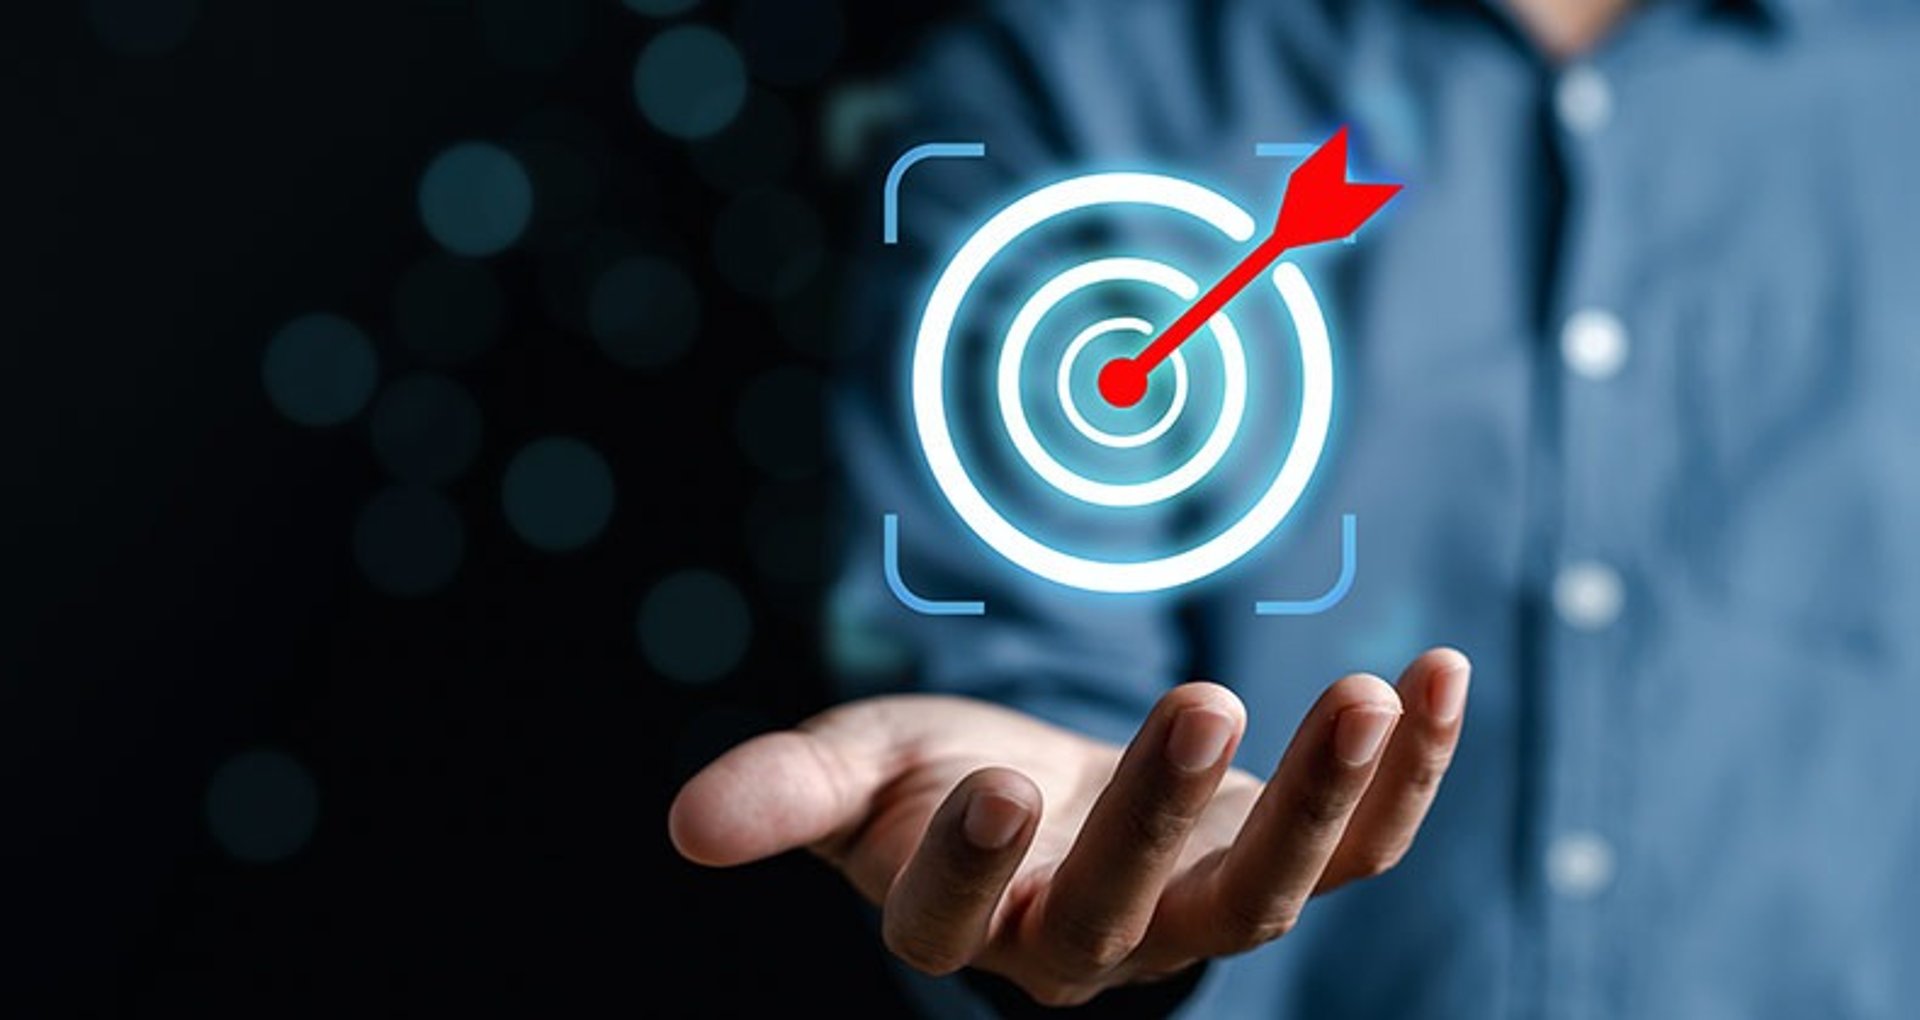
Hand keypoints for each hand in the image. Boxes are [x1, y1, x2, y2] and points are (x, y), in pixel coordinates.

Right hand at [669, 649, 1469, 1006]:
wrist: (1048, 802)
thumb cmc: (936, 778)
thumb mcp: (858, 769)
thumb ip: (785, 793)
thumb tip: (681, 826)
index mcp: (967, 922)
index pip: (959, 920)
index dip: (975, 867)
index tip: (992, 788)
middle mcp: (1088, 944)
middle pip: (1131, 909)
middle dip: (1165, 813)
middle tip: (1198, 698)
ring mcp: (1197, 913)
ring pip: (1266, 895)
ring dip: (1320, 798)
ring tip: (1364, 691)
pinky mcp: (1281, 865)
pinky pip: (1364, 847)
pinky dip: (1408, 775)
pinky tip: (1437, 676)